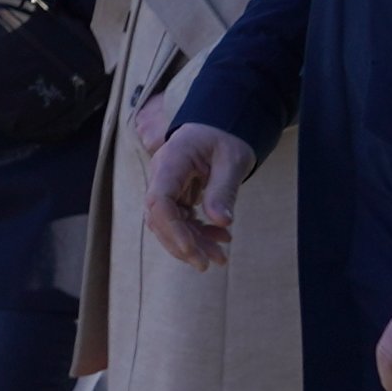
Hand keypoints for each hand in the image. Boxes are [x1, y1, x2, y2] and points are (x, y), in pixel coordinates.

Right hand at [142, 119, 252, 269]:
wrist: (221, 127)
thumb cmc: (226, 138)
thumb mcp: (232, 161)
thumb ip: (224, 190)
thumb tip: (222, 222)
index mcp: (172, 161)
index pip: (159, 200)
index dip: (172, 229)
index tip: (191, 250)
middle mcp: (162, 176)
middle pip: (160, 218)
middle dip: (183, 244)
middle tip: (208, 264)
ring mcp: (167, 187)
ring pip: (169, 224)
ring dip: (192, 243)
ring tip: (220, 257)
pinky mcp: (175, 196)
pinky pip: (181, 221)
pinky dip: (198, 234)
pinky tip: (220, 238)